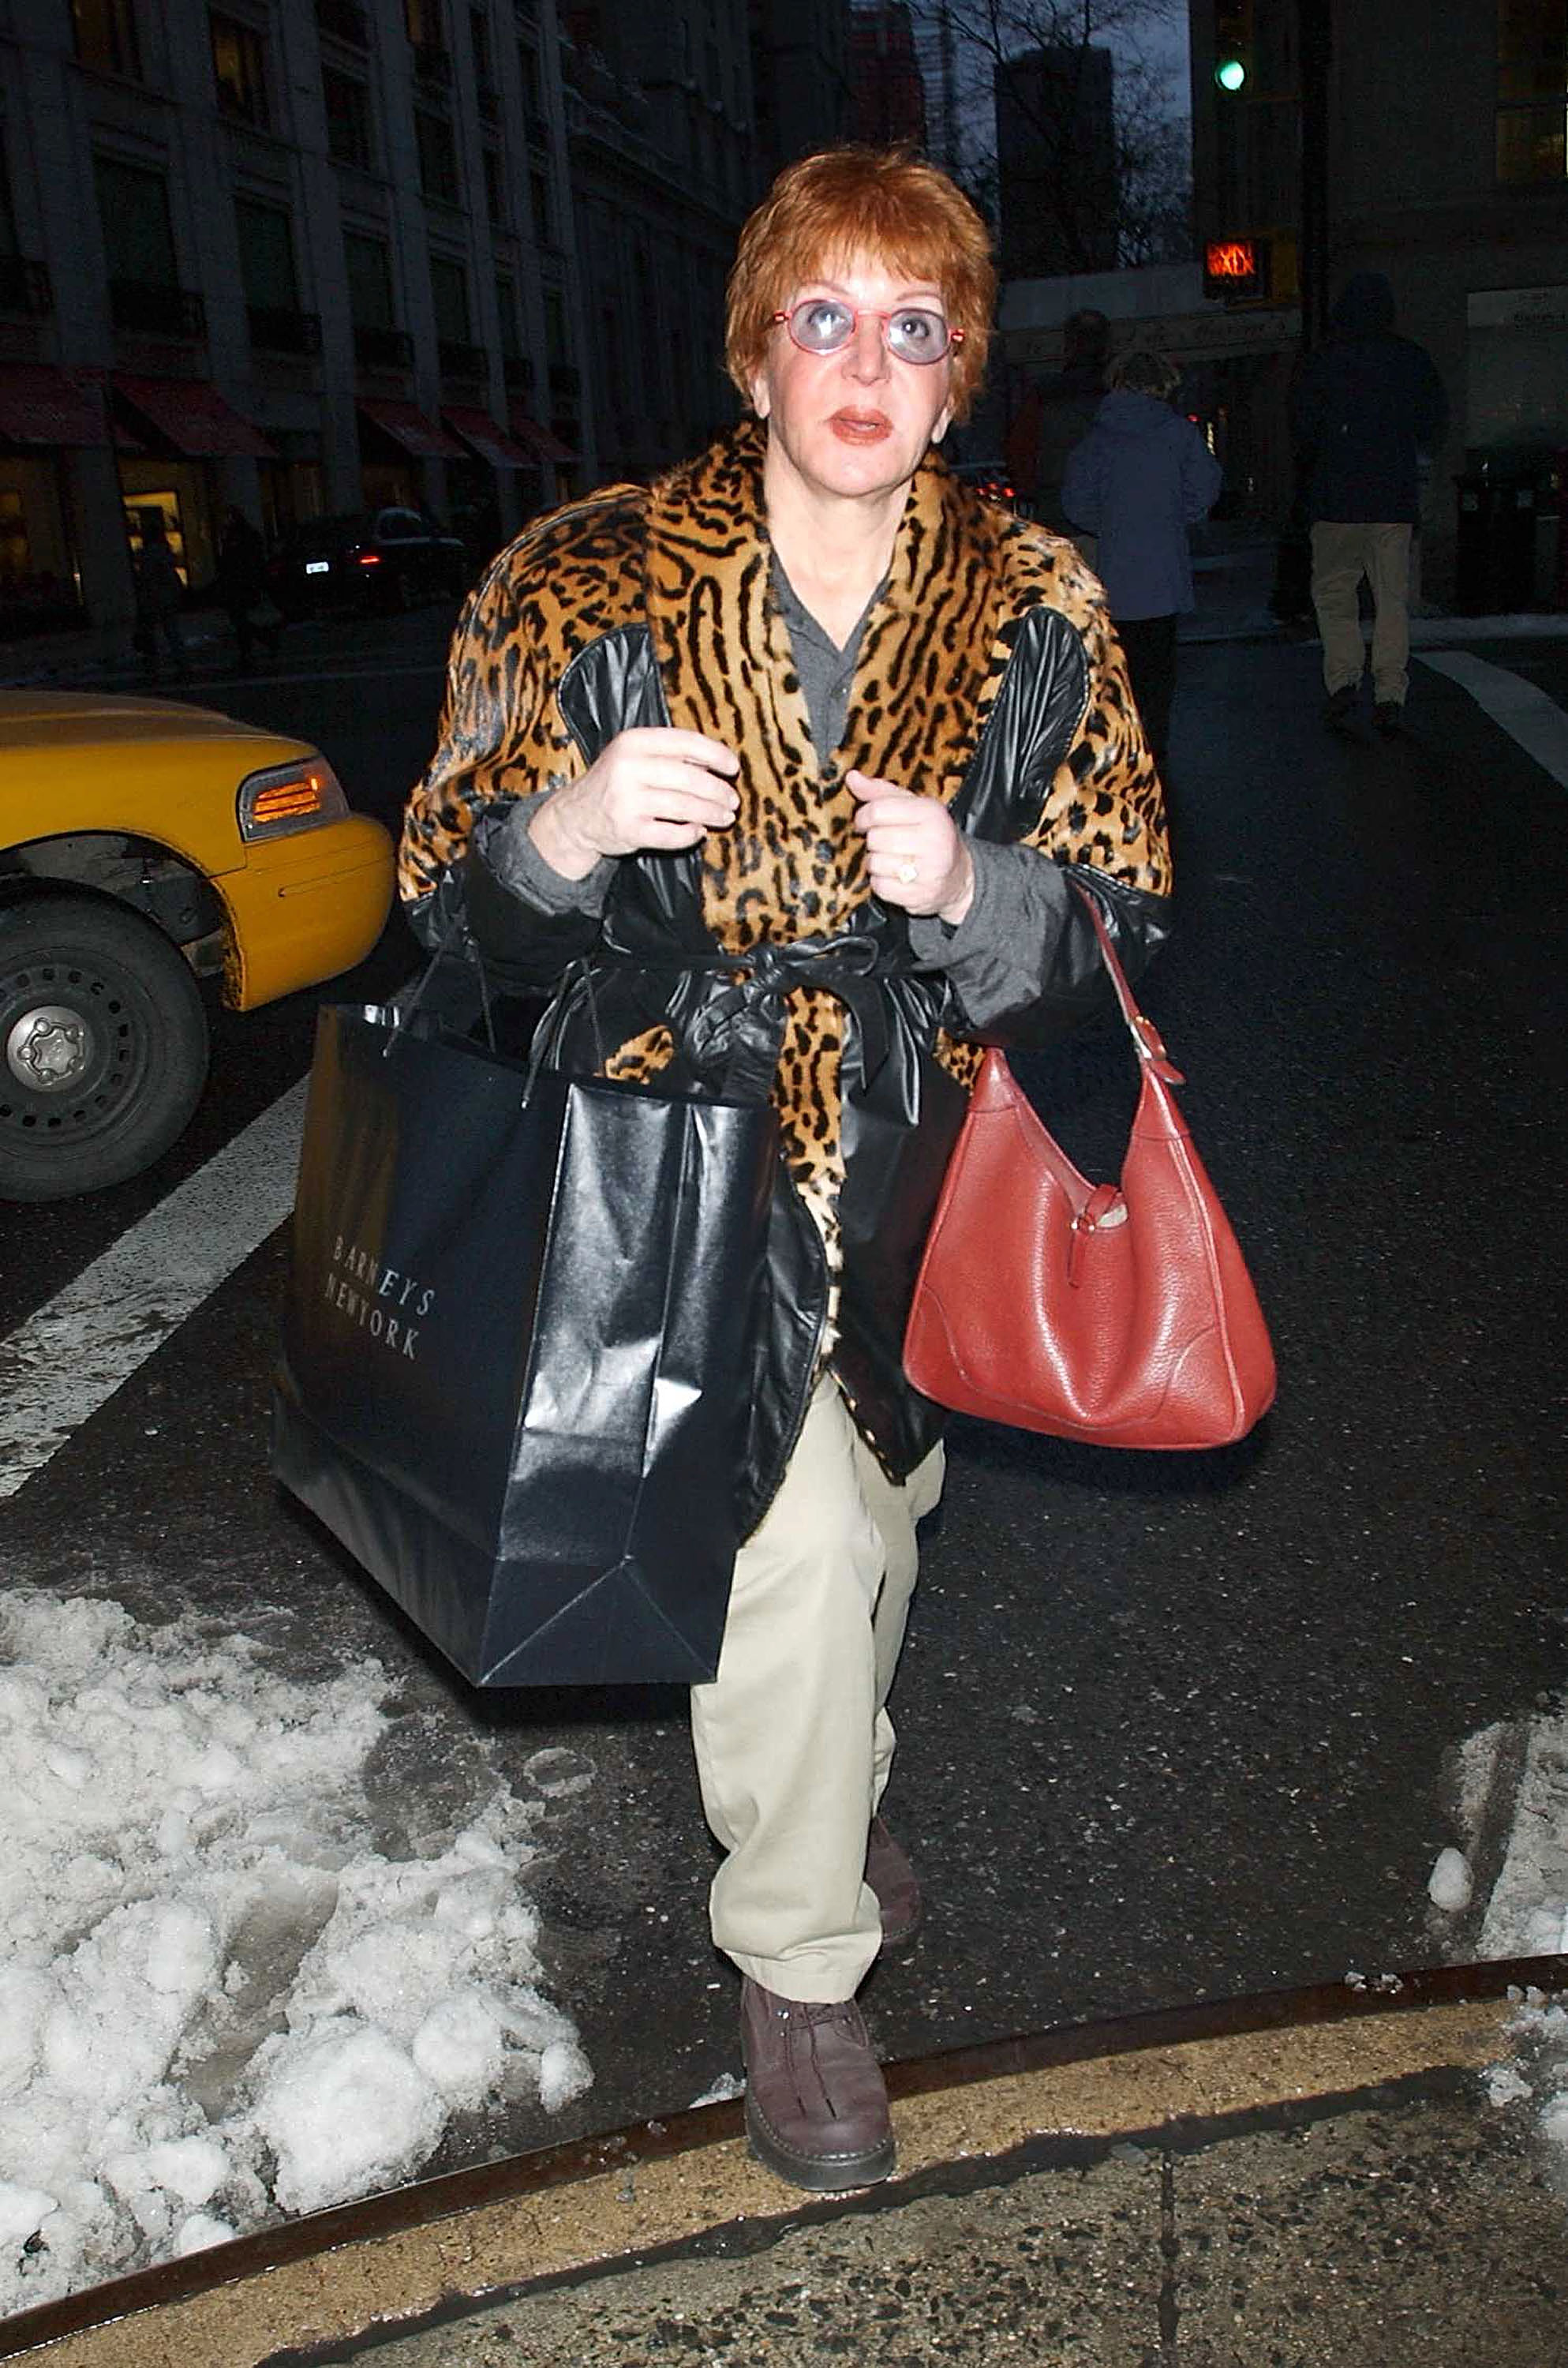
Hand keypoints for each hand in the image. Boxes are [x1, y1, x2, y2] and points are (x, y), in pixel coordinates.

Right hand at [531, 728, 739, 879]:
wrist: (577, 816)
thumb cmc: (616, 782)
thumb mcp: (635, 756)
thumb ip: (671, 754)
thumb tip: (716, 763)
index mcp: (633, 741)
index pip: (684, 742)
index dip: (715, 754)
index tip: (733, 767)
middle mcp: (627, 768)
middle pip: (688, 778)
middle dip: (717, 791)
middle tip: (733, 801)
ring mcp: (626, 801)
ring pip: (683, 807)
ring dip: (710, 814)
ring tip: (724, 817)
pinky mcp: (628, 831)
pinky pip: (671, 835)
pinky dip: (690, 835)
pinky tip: (697, 832)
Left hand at [849, 772, 974, 925]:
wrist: (958, 876)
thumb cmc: (930, 836)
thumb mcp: (912, 807)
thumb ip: (881, 792)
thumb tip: (852, 777)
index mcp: (931, 812)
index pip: (878, 810)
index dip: (863, 817)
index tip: (865, 822)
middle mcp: (934, 840)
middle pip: (875, 838)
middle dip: (873, 841)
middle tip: (885, 844)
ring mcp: (929, 870)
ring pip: (875, 863)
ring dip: (876, 863)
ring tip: (891, 860)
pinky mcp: (920, 895)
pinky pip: (879, 886)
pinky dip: (881, 882)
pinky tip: (895, 877)